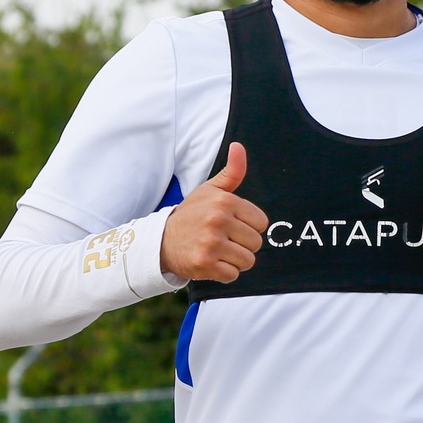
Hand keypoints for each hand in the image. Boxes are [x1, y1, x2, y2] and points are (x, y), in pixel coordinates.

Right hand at [159, 143, 266, 281]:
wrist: (160, 241)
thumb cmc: (192, 215)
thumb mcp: (210, 190)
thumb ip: (231, 172)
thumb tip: (238, 146)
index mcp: (224, 201)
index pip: (261, 223)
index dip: (248, 227)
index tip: (232, 226)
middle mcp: (218, 220)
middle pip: (255, 243)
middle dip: (243, 245)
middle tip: (223, 241)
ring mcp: (211, 243)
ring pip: (247, 261)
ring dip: (235, 261)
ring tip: (217, 252)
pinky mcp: (205, 264)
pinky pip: (232, 275)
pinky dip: (224, 273)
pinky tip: (211, 263)